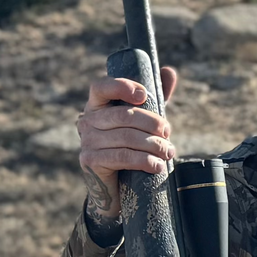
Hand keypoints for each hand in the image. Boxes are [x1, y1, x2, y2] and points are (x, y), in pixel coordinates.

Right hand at [76, 66, 178, 221]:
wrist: (115, 185)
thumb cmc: (131, 145)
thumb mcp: (144, 120)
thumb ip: (155, 97)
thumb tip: (169, 72)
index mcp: (97, 105)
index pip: (101, 87)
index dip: (122, 87)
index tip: (144, 96)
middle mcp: (87, 120)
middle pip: (124, 115)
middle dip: (152, 124)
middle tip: (168, 134)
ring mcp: (86, 141)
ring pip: (127, 138)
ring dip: (154, 145)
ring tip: (169, 152)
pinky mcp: (90, 161)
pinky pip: (123, 157)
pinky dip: (145, 161)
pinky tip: (158, 166)